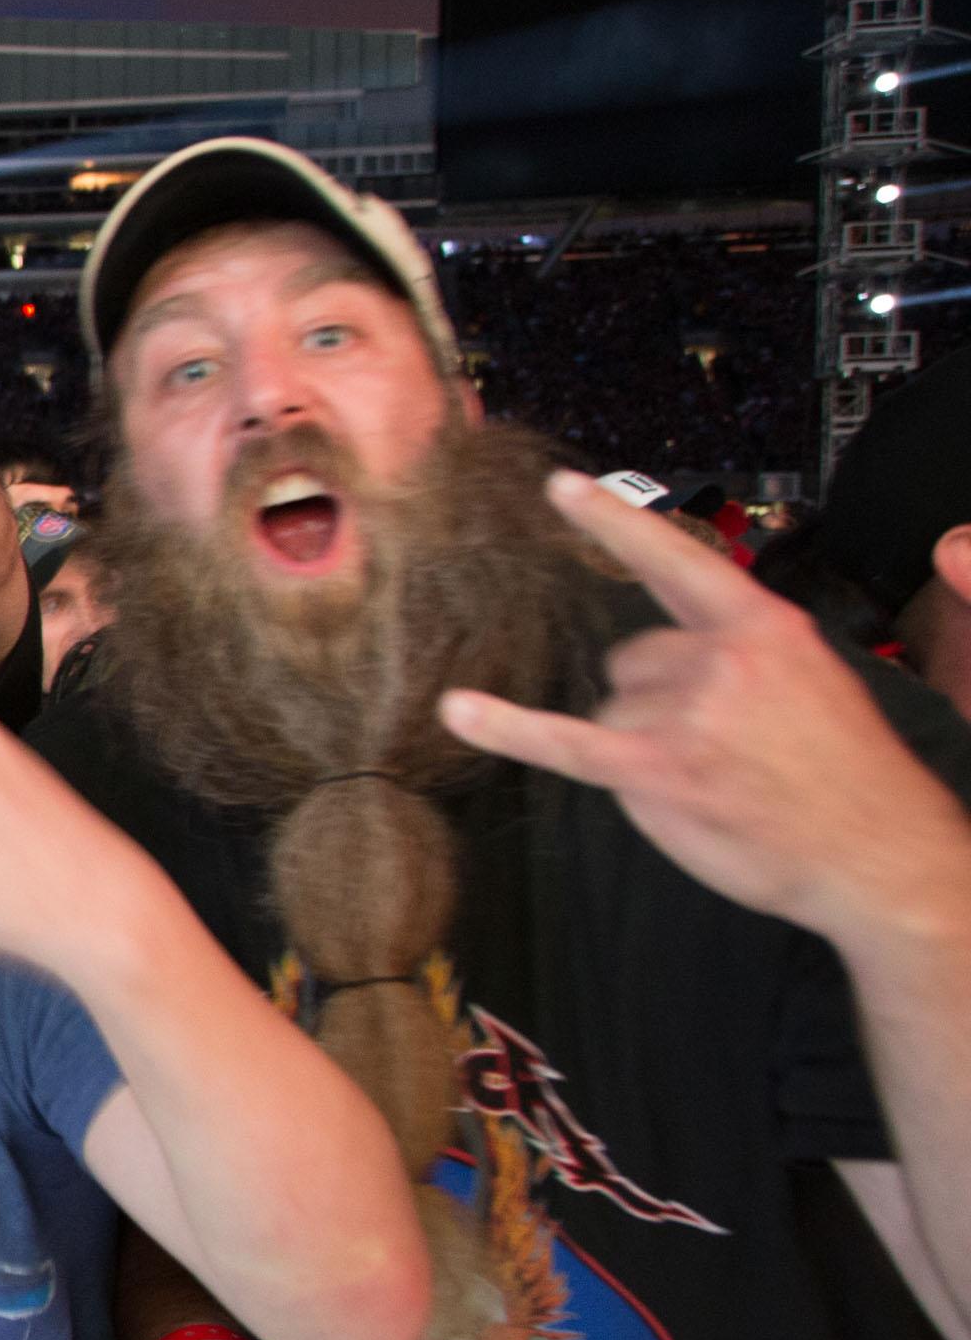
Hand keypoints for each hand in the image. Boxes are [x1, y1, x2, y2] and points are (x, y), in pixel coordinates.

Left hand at [441, 471, 970, 949]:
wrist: (879, 852)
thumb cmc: (845, 775)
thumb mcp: (813, 682)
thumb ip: (743, 655)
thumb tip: (677, 654)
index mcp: (763, 627)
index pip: (675, 559)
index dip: (614, 523)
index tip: (559, 487)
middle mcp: (721, 659)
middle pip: (630, 659)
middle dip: (657, 700)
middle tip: (719, 746)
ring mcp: (688, 714)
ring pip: (613, 710)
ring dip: (641, 745)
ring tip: (710, 778)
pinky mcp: (658, 770)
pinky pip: (566, 743)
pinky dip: (509, 728)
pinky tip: (460, 712)